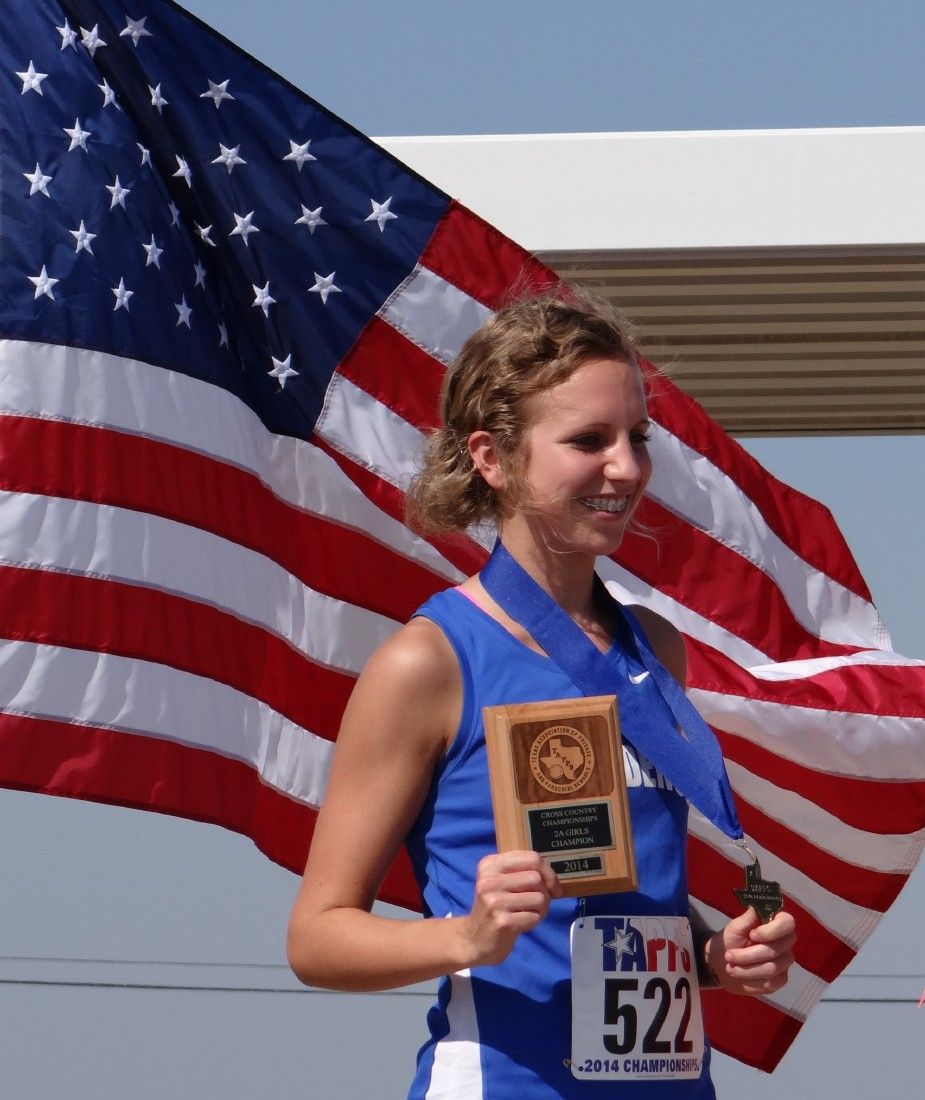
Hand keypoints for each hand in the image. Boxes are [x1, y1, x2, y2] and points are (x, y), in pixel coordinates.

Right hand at [460, 850, 562, 967]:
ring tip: (528, 913)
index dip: (548, 872)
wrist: (474, 939)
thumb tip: (554, 881)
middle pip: (536, 878)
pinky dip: (534, 921)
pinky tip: (521, 924)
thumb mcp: (501, 881)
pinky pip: (535, 917)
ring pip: (539, 898)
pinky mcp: (502, 922)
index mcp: (490, 865)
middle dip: (545, 893)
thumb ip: (523, 872)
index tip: (551, 885)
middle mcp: (489, 880)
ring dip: (541, 909)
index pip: (531, 858)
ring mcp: (494, 901)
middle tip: (537, 904)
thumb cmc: (494, 907)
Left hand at [704, 908, 795, 995]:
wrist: (722, 962)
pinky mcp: (780, 980)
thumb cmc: (731, 940)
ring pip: (771, 968)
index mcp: (776, 924)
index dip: (771, 930)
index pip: (787, 923)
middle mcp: (785, 942)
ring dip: (746, 968)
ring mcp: (785, 962)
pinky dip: (750, 980)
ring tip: (730, 966)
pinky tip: (739, 975)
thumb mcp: (735, 927)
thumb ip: (748, 918)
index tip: (752, 934)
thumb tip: (757, 904)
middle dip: (748, 955)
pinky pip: (770, 983)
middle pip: (775, 950)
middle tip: (728, 955)